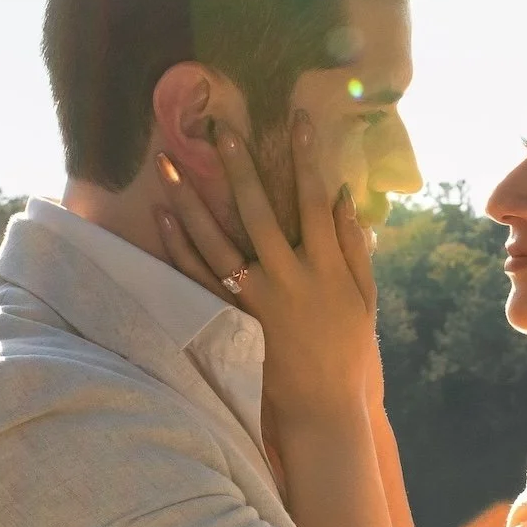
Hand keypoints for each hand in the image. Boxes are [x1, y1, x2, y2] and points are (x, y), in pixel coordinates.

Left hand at [155, 111, 378, 427]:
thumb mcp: (363, 299)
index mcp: (327, 267)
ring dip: (191, 199)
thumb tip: (344, 197)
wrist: (323, 409)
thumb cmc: (348, 351)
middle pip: (258, 210)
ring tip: (168, 163)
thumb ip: (355, 248)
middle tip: (220, 126)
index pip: (314, 199)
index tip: (296, 118)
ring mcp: (256, 299)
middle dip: (239, 166)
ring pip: (217, 240)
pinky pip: (198, 277)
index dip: (305, 156)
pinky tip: (163, 216)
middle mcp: (289, 277)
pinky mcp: (232, 320)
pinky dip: (179, 246)